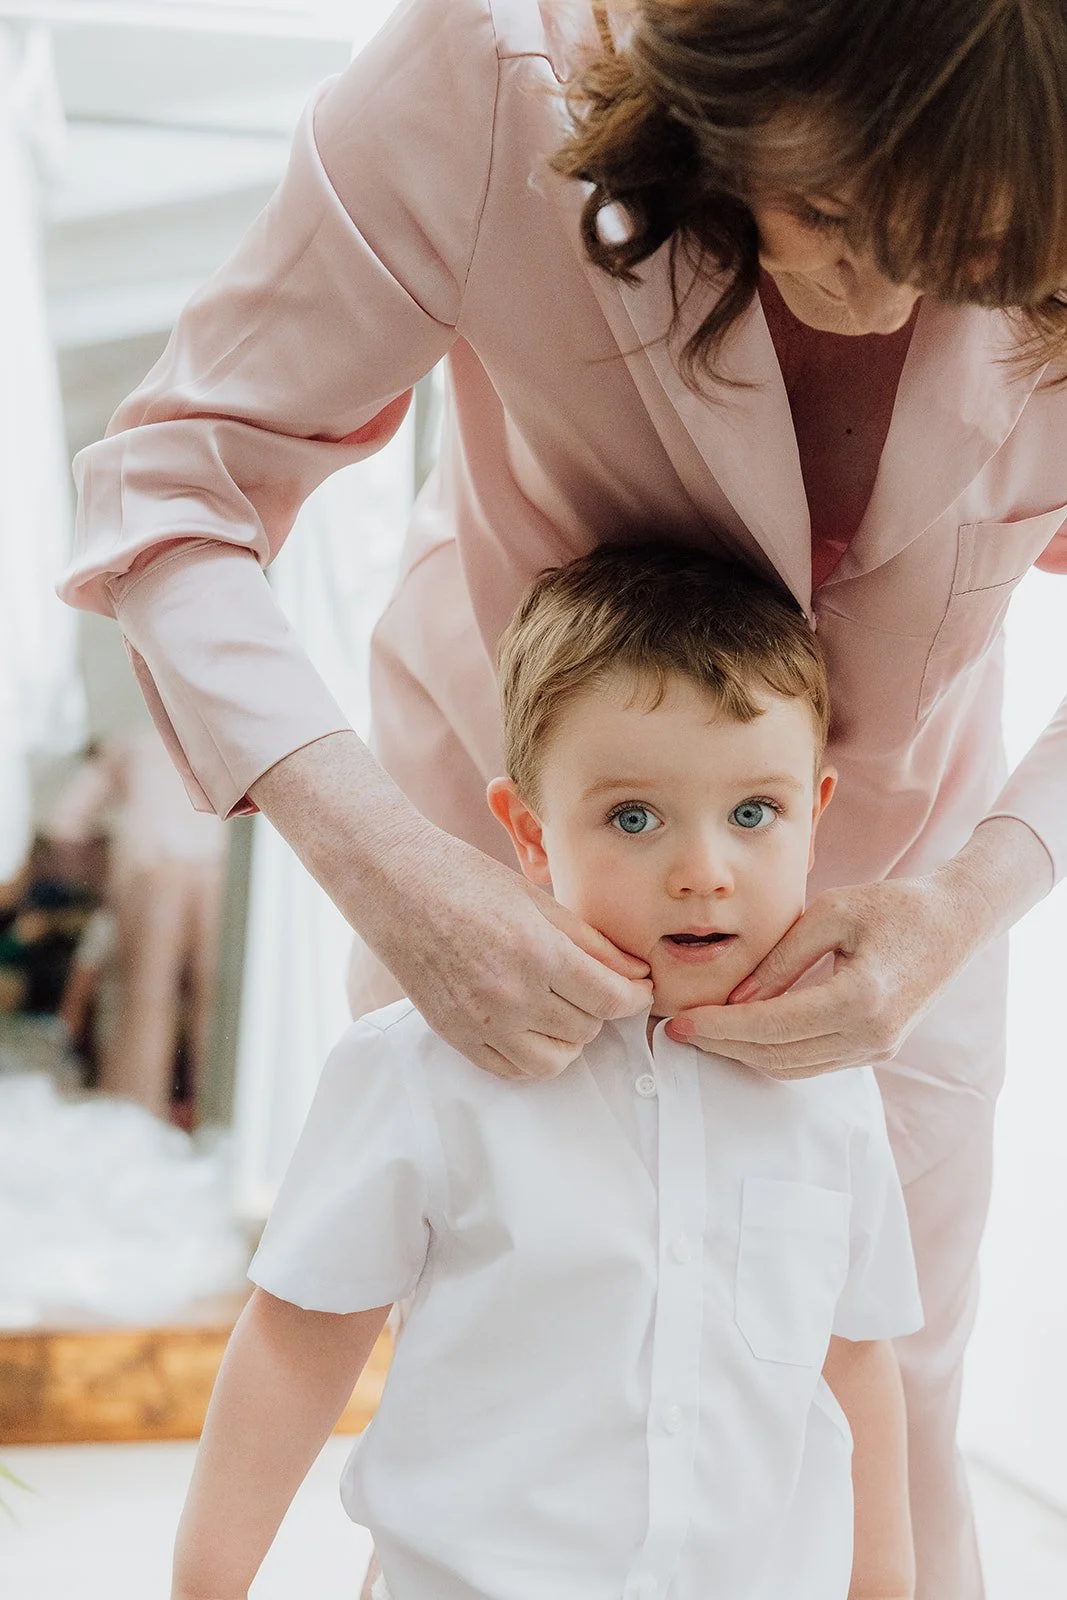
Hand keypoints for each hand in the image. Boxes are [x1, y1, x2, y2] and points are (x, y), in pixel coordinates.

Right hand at [250, 732, 651, 1081]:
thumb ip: (592, 943)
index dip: (635, 996)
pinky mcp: (457, 1037)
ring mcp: (481, 1023)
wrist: (397, 888)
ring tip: (561, 1006)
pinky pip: (512, 1070)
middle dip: (600, 1008)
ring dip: (569, 1038)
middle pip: (587, 1029)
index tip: (638, 987)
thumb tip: (636, 973)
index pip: (611, 1000)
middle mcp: (511, 996)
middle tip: (592, 984)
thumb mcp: (539, 901)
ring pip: (555, 1060)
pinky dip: (532, 1054)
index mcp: (537, 953)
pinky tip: (531, 1024)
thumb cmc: (467, 882)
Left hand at [664, 814, 1052, 1076]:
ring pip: (793, 1068)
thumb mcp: (830, 914)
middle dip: (722, 1045)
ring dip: (744, 1054)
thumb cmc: (894, 906)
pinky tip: (743, 1033)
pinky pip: (813, 1063)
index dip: (720, 1027)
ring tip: (703, 1033)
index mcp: (861, 998)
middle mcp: (871, 1035)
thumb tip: (736, 1000)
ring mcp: (877, 1049)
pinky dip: (773, 1053)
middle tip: (677, 1030)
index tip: (679, 1022)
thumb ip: (780, 960)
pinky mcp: (877, 1050)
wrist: (956, 923)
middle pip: (777, 1055)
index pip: (772, 1026)